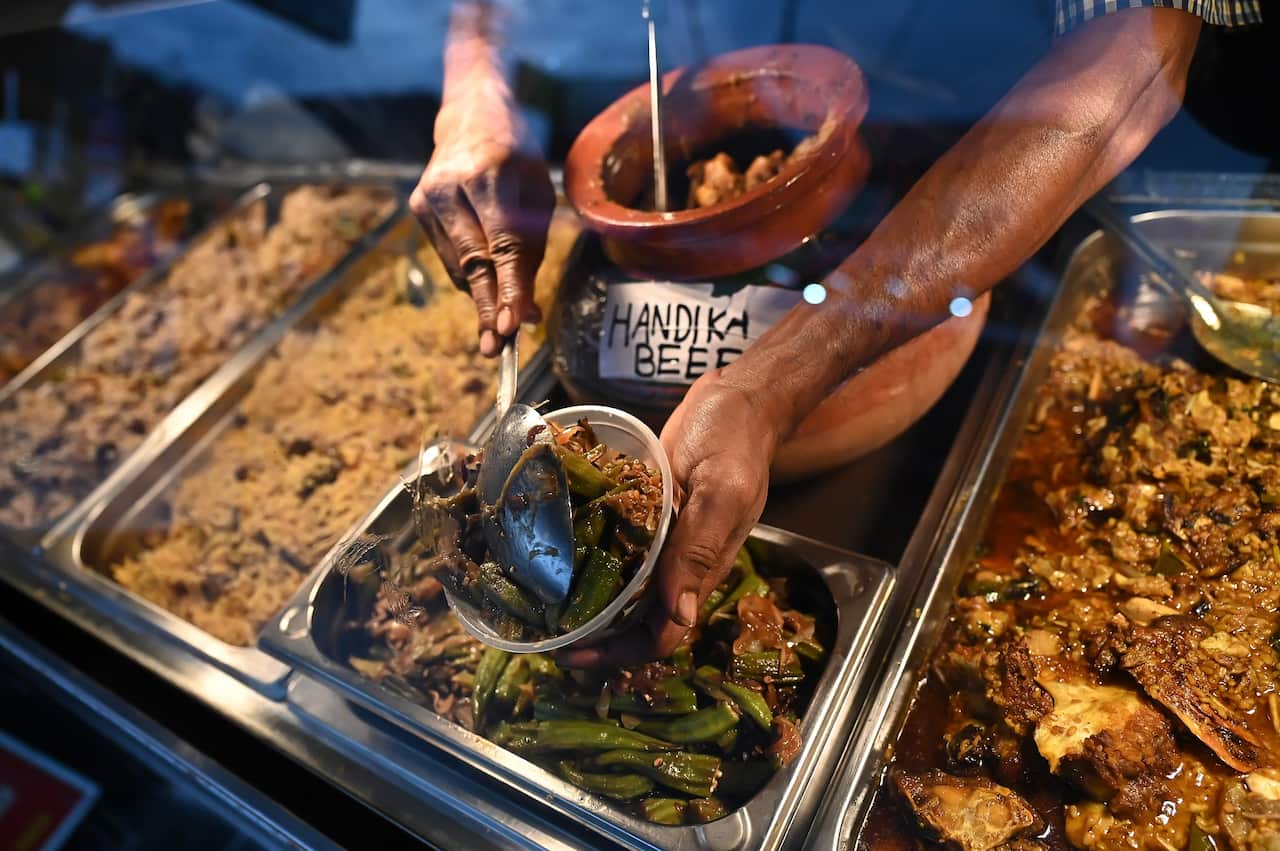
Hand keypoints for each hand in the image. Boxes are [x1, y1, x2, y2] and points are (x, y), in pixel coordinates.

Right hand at [410, 102, 554, 356]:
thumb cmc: (515, 157)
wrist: (471, 115)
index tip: (515, 324)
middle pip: (474, 261)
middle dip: (490, 307)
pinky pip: (449, 258)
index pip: (502, 243)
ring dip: (482, 297)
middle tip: (499, 348)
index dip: (509, 288)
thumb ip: (532, 250)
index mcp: (490, 173)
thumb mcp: (538, 193)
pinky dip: (470, 278)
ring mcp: (427, 197)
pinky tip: (487, 286)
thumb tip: (525, 311)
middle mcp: (451, 186)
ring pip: (459, 266)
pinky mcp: (417, 208)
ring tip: (500, 325)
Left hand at [561, 373, 777, 667]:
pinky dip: (592, 558)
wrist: (739, 401)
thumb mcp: (719, 493)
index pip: (662, 633)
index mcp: (702, 569)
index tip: (573, 654)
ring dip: (591, 605)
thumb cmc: (734, 441)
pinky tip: (560, 554)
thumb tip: (680, 616)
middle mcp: (680, 564)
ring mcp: (664, 540)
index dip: (619, 652)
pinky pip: (620, 548)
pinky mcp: (649, 514)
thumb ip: (698, 550)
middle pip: (638, 622)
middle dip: (597, 639)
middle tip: (548, 637)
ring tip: (545, 607)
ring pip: (626, 590)